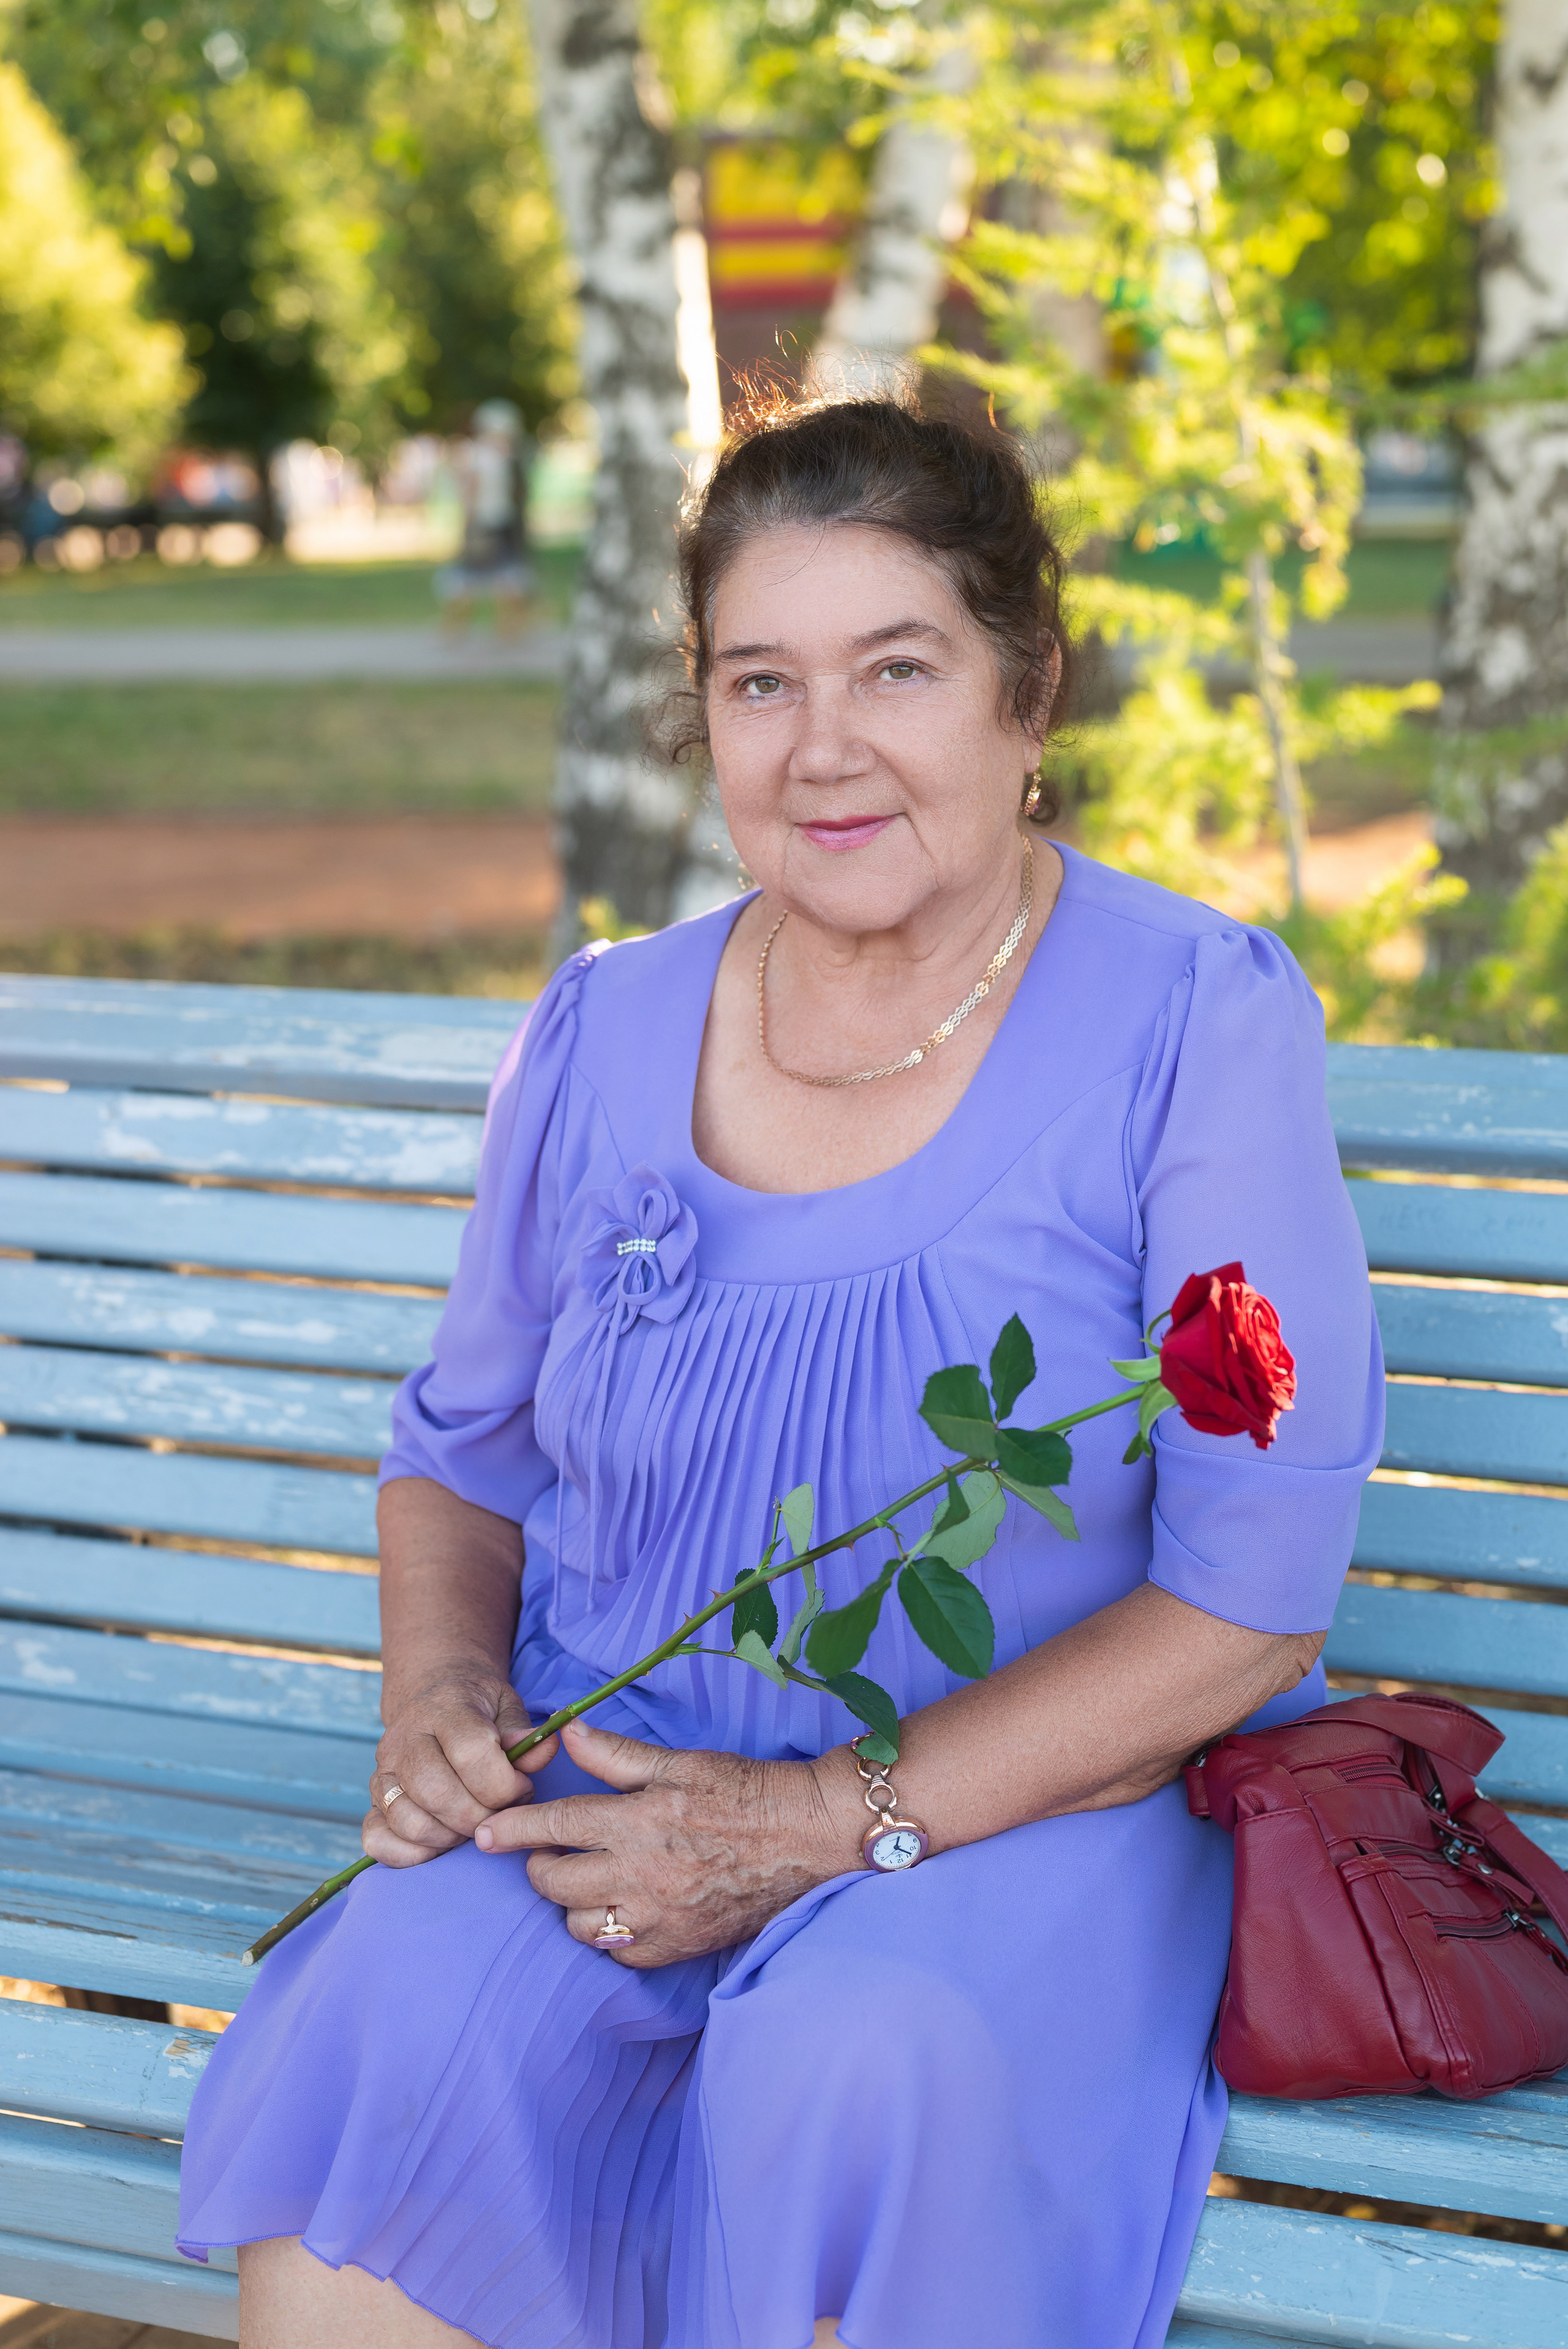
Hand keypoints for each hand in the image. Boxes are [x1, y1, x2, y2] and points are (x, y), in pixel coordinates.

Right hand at [362, 1668, 558, 1867]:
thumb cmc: (478, 1708)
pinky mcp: (373, 1798)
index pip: (470, 1753)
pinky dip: (409, 1853)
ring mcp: (384, 1770)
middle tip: (498, 1818)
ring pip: (408, 1820)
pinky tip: (440, 1842)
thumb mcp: (507, 1706)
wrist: (433, 1695)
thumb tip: (544, 1751)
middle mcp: (406, 1737)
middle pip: (437, 1792)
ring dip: (448, 1837)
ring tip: (472, 1826)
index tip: (521, 1789)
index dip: (503, 1784)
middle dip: (478, 1818)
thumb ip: (524, 1734)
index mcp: (445, 1708)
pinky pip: (376, 1838)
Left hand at [473, 1719, 859, 1965]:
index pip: (553, 1827)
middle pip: (554, 1883)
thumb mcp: (678, 1762)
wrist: (803, 1838)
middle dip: (540, 1866)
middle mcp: (639, 1875)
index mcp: (636, 1821)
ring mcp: (656, 1918)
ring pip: (578, 1924)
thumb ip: (616, 1755)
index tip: (481, 1834)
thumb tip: (567, 1735)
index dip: (510, 1830)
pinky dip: (607, 1932)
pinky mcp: (675, 1947)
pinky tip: (620, 1909)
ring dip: (571, 1902)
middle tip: (549, 1852)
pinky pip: (617, 1951)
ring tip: (587, 1880)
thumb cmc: (742, 1790)